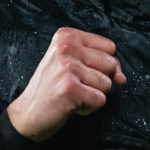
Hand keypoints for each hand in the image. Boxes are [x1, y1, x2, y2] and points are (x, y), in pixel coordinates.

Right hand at [7, 27, 125, 141]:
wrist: (27, 114)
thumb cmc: (52, 88)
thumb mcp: (73, 64)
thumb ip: (101, 64)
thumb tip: (122, 78)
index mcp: (67, 35)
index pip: (110, 47)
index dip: (103, 65)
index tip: (82, 72)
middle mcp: (66, 46)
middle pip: (111, 64)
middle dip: (99, 80)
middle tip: (73, 85)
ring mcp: (67, 67)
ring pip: (107, 84)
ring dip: (92, 95)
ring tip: (71, 94)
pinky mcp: (70, 88)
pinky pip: (100, 100)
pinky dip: (88, 108)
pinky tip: (70, 105)